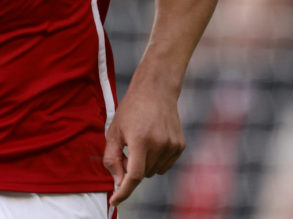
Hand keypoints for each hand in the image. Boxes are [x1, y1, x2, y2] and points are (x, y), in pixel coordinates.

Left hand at [102, 74, 185, 206]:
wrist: (156, 90)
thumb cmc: (131, 109)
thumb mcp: (114, 131)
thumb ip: (112, 158)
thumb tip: (118, 182)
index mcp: (140, 140)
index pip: (134, 176)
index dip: (124, 191)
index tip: (115, 201)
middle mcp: (159, 144)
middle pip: (143, 174)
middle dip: (132, 168)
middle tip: (128, 148)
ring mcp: (172, 145)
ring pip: (154, 172)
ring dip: (145, 165)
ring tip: (141, 141)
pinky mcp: (180, 145)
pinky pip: (164, 166)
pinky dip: (156, 161)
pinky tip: (153, 141)